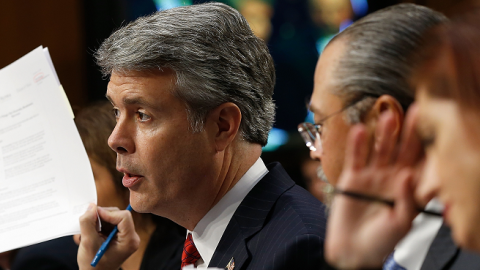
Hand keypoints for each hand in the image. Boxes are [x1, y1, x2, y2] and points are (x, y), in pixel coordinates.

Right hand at [77, 204, 139, 269]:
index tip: (94, 214)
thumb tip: (91, 206)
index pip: (124, 217)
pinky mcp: (119, 235)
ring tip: (88, 231)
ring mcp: (125, 235)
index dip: (108, 213)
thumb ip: (88, 223)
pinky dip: (99, 224)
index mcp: (129, 240)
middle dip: (102, 216)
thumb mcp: (88, 243)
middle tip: (88, 222)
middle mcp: (131, 236)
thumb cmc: (93, 264)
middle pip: (118, 215)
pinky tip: (91, 232)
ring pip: (113, 216)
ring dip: (99, 220)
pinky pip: (109, 222)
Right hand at [325, 105, 423, 268]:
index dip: (428, 145)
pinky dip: (356, 144)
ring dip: (384, 133)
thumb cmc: (382, 241)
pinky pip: (355, 158)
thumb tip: (407, 175)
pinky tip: (359, 130)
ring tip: (388, 116)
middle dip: (409, 131)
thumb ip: (407, 200)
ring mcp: (372, 175)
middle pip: (402, 149)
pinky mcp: (352, 177)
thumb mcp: (401, 224)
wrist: (352, 250)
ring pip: (380, 150)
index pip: (421, 163)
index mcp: (409, 188)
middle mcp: (392, 177)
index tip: (434, 127)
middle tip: (415, 110)